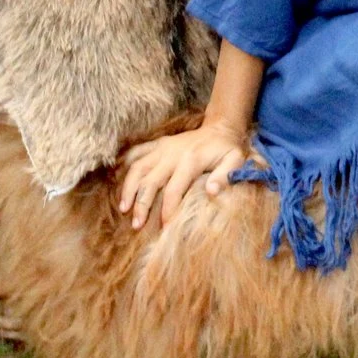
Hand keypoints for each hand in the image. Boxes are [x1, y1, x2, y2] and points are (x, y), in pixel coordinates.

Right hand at [115, 121, 252, 231]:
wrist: (220, 128)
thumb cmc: (228, 150)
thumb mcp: (235, 161)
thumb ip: (225, 176)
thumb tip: (212, 192)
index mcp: (190, 161)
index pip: (174, 191)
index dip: (168, 211)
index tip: (165, 229)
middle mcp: (172, 154)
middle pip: (150, 182)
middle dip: (142, 205)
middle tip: (136, 225)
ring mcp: (162, 148)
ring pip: (138, 168)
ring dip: (128, 189)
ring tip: (123, 209)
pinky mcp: (158, 144)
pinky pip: (136, 153)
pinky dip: (127, 167)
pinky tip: (121, 183)